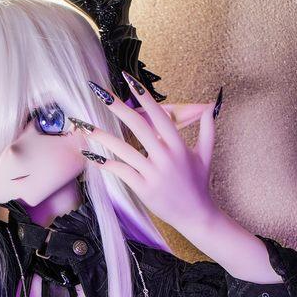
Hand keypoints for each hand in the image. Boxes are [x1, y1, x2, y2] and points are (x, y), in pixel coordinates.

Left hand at [77, 75, 220, 236]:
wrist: (197, 216)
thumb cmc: (199, 184)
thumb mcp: (206, 154)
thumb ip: (207, 129)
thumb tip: (210, 107)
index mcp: (179, 146)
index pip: (159, 115)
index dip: (144, 97)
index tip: (129, 79)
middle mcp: (166, 157)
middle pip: (139, 127)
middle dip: (118, 108)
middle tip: (101, 92)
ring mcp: (153, 174)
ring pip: (124, 150)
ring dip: (103, 136)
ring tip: (85, 126)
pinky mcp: (144, 189)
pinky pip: (121, 172)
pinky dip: (105, 163)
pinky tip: (90, 155)